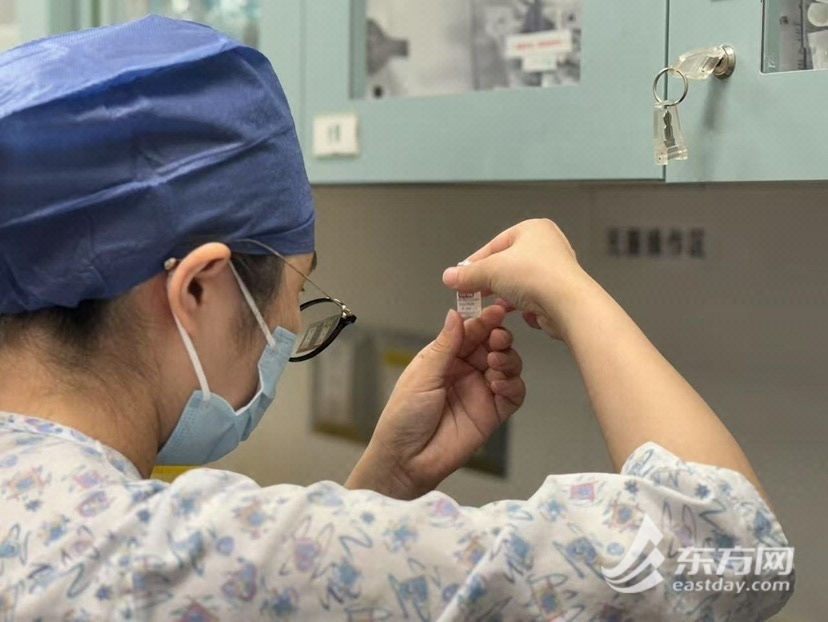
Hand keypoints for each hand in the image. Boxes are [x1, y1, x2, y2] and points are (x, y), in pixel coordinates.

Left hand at [346, 305, 524, 498]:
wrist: (407, 460)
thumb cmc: (404, 418)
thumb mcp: (422, 376)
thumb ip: (445, 346)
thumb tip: (455, 314)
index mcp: (445, 357)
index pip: (470, 332)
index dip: (484, 320)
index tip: (496, 310)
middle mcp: (465, 371)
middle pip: (493, 345)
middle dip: (499, 337)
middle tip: (498, 338)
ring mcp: (480, 391)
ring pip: (507, 366)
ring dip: (508, 359)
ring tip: (495, 363)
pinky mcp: (492, 413)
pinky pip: (513, 394)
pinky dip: (513, 385)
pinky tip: (500, 385)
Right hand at [441, 219, 592, 339]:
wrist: (569, 305)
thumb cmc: (536, 276)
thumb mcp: (491, 271)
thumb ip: (467, 274)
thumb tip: (449, 276)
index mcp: (532, 229)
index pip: (494, 245)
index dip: (474, 264)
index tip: (460, 279)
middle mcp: (547, 245)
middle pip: (506, 264)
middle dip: (489, 281)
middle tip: (472, 293)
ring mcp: (555, 270)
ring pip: (519, 282)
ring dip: (505, 295)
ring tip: (493, 306)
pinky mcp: (559, 292)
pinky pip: (533, 297)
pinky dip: (523, 305)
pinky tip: (517, 312)